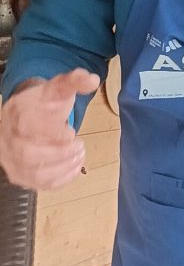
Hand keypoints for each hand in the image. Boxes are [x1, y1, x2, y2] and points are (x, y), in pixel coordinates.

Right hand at [0, 69, 99, 189]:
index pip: (30, 128)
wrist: (21, 116)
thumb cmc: (41, 103)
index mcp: (17, 114)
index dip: (53, 133)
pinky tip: (75, 168)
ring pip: (35, 173)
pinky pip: (40, 185)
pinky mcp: (20, 176)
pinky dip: (61, 180)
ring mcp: (13, 160)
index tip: (70, 131)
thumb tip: (92, 80)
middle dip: (60, 153)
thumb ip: (74, 81)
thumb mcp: (57, 87)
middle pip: (29, 154)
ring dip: (64, 167)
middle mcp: (9, 139)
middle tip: (80, 145)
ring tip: (80, 155)